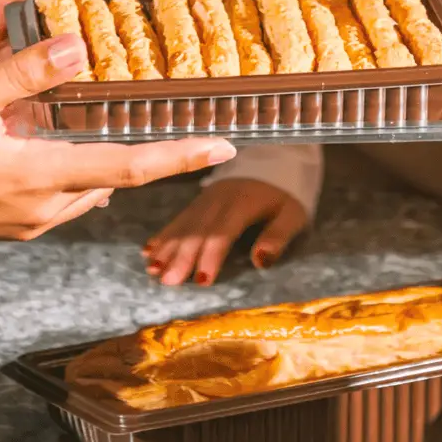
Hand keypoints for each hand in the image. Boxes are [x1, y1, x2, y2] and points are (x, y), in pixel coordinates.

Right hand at [0, 35, 236, 249]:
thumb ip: (24, 72)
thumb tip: (75, 46)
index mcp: (40, 179)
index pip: (129, 167)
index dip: (180, 157)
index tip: (223, 146)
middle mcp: (44, 209)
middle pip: (117, 177)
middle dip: (153, 151)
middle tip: (182, 121)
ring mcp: (28, 222)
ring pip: (90, 187)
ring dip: (113, 158)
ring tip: (130, 122)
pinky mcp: (12, 224)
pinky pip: (64, 195)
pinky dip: (80, 168)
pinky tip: (68, 141)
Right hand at [143, 178, 307, 285]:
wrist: (276, 160)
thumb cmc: (286, 194)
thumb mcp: (293, 214)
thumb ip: (278, 236)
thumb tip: (260, 261)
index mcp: (243, 204)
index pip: (223, 233)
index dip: (211, 257)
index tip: (201, 281)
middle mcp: (219, 200)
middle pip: (197, 230)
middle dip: (181, 256)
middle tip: (166, 281)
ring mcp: (206, 198)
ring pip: (183, 224)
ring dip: (167, 247)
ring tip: (152, 269)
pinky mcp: (199, 200)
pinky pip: (179, 217)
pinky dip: (164, 234)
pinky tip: (148, 250)